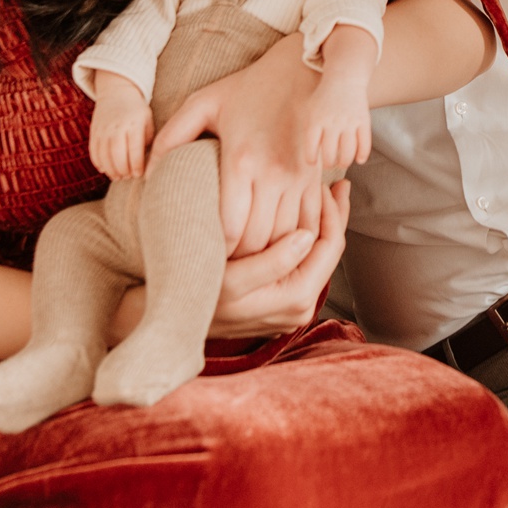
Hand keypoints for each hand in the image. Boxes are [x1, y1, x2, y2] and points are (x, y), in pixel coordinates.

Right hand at [87, 77, 152, 179]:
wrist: (117, 93)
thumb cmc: (137, 111)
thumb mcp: (148, 121)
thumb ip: (148, 141)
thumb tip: (148, 163)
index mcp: (134, 124)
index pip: (135, 150)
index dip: (136, 166)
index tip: (139, 174)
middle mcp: (117, 127)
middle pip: (117, 156)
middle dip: (123, 171)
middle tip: (128, 177)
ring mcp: (103, 130)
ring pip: (104, 156)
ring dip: (111, 171)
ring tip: (118, 176)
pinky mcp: (94, 132)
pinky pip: (93, 152)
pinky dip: (99, 164)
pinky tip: (106, 169)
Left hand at [151, 35, 323, 256]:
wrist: (304, 70)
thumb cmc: (248, 87)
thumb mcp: (203, 102)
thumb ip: (172, 136)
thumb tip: (145, 174)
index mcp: (240, 158)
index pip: (230, 227)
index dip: (216, 251)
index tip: (203, 256)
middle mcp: (273, 173)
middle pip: (258, 241)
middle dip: (239, 263)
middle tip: (220, 269)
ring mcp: (299, 178)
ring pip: (285, 239)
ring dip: (266, 256)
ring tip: (243, 265)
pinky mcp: (316, 179)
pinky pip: (308, 224)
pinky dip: (293, 243)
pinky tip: (275, 247)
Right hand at [205, 178, 350, 336]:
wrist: (173, 324)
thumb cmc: (197, 298)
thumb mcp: (232, 281)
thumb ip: (273, 261)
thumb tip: (307, 236)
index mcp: (296, 299)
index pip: (330, 246)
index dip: (332, 211)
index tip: (328, 183)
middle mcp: (301, 307)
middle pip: (328, 251)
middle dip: (331, 216)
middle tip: (334, 183)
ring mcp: (291, 308)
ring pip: (316, 258)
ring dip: (318, 226)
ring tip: (320, 196)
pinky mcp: (279, 304)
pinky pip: (301, 266)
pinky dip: (303, 240)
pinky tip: (297, 219)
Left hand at [301, 76, 372, 171]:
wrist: (344, 79)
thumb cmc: (324, 98)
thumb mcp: (309, 110)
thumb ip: (308, 130)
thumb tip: (309, 156)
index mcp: (316, 121)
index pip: (311, 147)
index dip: (311, 159)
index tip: (313, 162)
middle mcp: (332, 122)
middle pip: (330, 153)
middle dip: (329, 163)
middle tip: (330, 163)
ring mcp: (349, 122)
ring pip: (348, 151)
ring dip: (344, 162)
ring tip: (342, 162)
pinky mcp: (363, 120)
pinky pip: (365, 143)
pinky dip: (362, 155)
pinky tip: (359, 159)